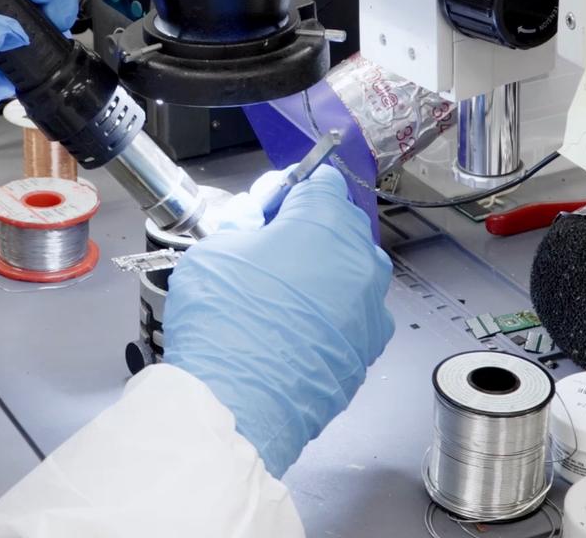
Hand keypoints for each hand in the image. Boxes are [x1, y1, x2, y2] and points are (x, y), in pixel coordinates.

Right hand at [163, 166, 394, 477]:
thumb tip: (256, 223)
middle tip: (265, 252)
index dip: (289, 192)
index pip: (321, 181)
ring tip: (277, 297)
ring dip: (321, 275)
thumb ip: (243, 224)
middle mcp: (360, 259)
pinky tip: (294, 331)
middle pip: (340, 226)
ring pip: (350, 273)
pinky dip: (330, 316)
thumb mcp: (214, 249)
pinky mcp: (368, 349)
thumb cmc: (224, 322)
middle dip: (308, 232)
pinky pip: (352, 316)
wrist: (237, 404)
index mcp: (326, 221)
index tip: (267, 210)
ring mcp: (370, 308)